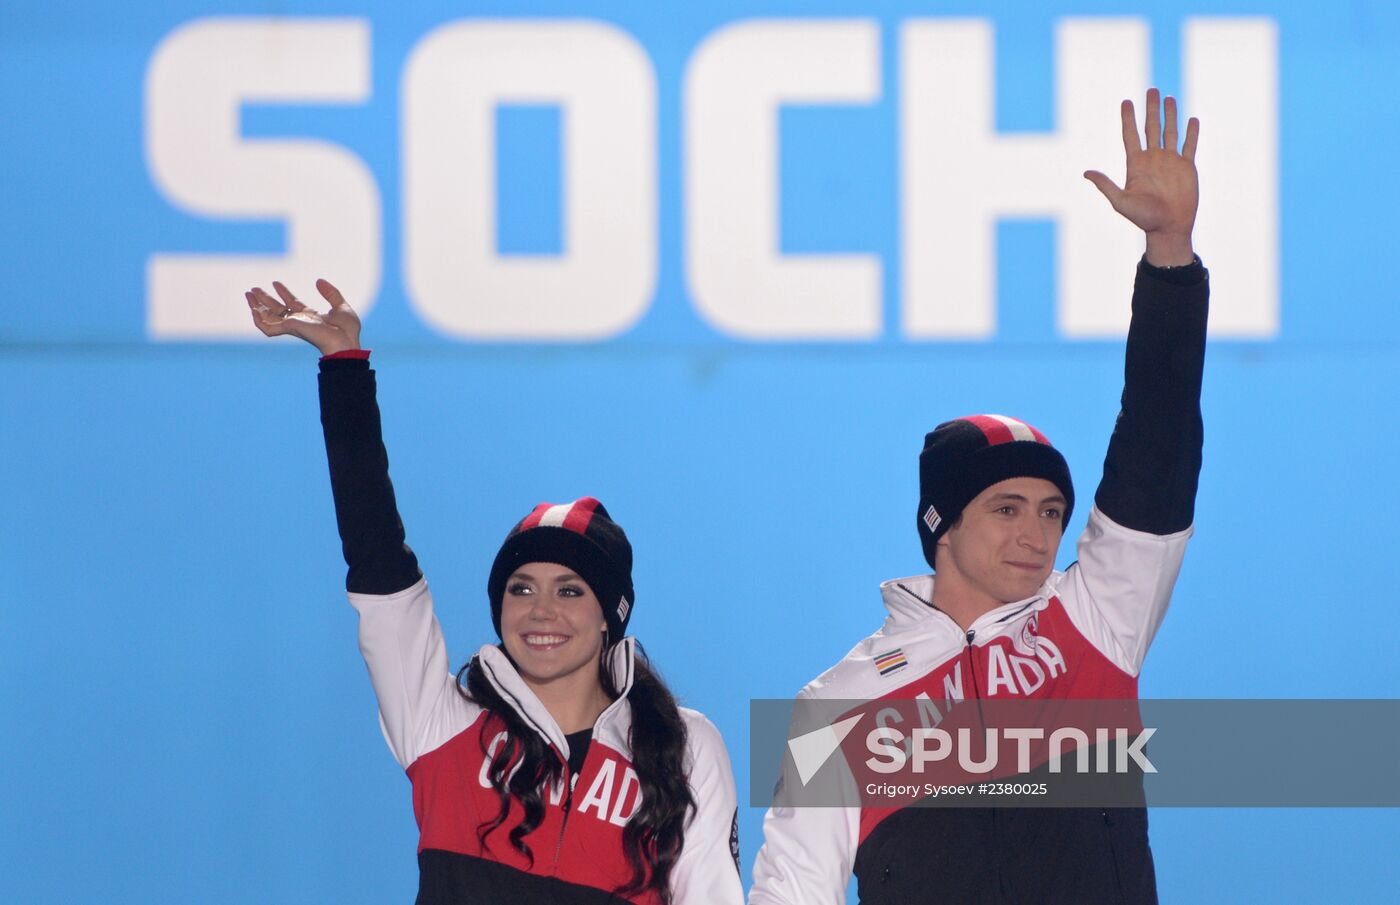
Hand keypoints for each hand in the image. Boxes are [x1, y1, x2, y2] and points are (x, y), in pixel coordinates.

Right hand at [245, 279, 361, 354]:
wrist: (346, 341)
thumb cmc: (347, 329)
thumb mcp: (341, 305)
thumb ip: (330, 293)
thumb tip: (318, 280)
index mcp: (310, 317)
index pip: (291, 304)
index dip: (283, 293)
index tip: (275, 282)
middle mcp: (299, 321)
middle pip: (276, 310)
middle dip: (264, 300)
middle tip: (252, 289)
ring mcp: (293, 325)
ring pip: (269, 318)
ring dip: (257, 307)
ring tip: (248, 295)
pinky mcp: (290, 329)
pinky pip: (268, 328)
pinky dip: (259, 320)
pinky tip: (254, 310)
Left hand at [1084, 88, 1199, 266]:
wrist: (1168, 228)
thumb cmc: (1143, 218)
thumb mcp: (1121, 202)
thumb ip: (1106, 185)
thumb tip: (1086, 172)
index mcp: (1136, 165)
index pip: (1131, 135)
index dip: (1128, 118)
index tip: (1126, 102)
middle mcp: (1153, 159)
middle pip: (1151, 128)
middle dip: (1151, 108)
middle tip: (1151, 89)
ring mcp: (1170, 162)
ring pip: (1170, 132)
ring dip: (1170, 115)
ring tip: (1169, 97)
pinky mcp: (1187, 167)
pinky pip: (1190, 146)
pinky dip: (1191, 133)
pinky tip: (1191, 120)